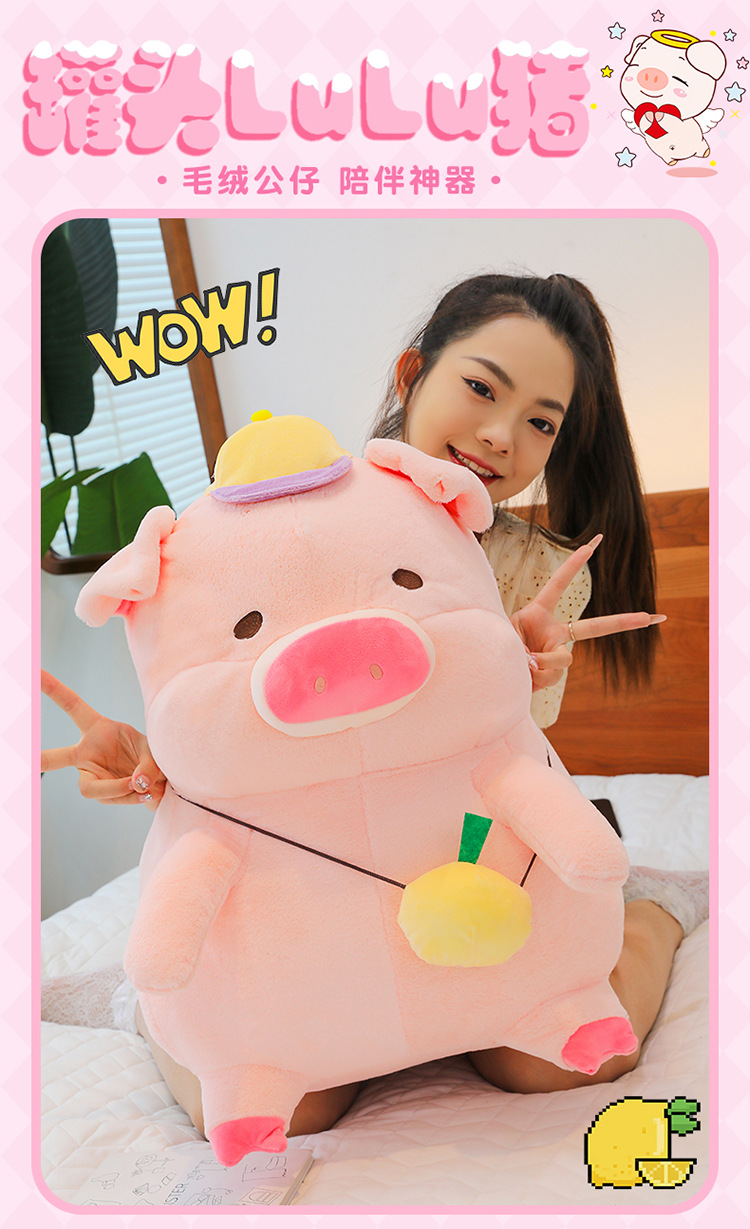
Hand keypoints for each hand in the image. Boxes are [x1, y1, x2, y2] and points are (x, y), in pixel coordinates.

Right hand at [41, 670, 165, 807]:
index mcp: (96, 728)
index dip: (52, 689)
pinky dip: (132, 797)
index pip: (72, 705)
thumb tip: (136, 783)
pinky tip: (146, 794)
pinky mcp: (101, 795)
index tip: (35, 672)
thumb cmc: (152, 758)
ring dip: (119, 789)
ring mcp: (92, 775)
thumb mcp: (154, 751)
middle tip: (28, 759)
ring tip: (145, 787)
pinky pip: (112, 798)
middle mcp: (87, 752)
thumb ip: (148, 765)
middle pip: (58, 758)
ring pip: (91, 789)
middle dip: (41, 758)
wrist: (160, 783)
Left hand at [511, 535, 665, 691]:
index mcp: (540, 613)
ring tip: (525, 663)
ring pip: (564, 658)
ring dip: (542, 662)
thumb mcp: (507, 636)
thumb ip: (529, 644)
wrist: (494, 671)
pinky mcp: (555, 673)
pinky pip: (553, 675)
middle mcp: (555, 632)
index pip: (558, 584)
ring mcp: (558, 653)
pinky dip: (537, 676)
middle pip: (595, 627)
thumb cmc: (497, 645)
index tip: (594, 541)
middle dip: (625, 622)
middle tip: (652, 617)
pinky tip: (528, 676)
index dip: (574, 563)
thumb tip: (548, 661)